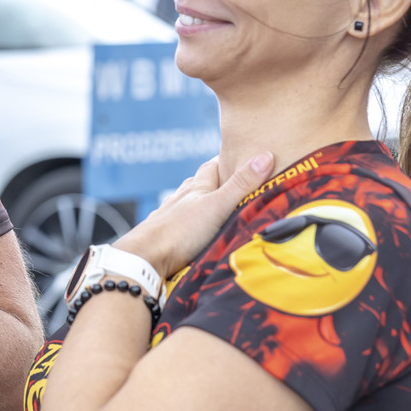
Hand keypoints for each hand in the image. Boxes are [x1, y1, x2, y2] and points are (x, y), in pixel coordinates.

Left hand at [115, 153, 273, 278]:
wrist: (145, 257)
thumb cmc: (180, 230)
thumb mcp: (217, 205)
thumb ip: (240, 185)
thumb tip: (265, 156)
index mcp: (197, 187)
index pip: (212, 166)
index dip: (226, 159)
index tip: (242, 153)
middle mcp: (183, 198)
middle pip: (201, 183)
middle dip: (217, 180)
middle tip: (235, 179)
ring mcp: (173, 216)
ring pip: (192, 203)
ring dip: (205, 202)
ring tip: (221, 204)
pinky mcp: (169, 236)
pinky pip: (186, 224)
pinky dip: (196, 222)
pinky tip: (198, 229)